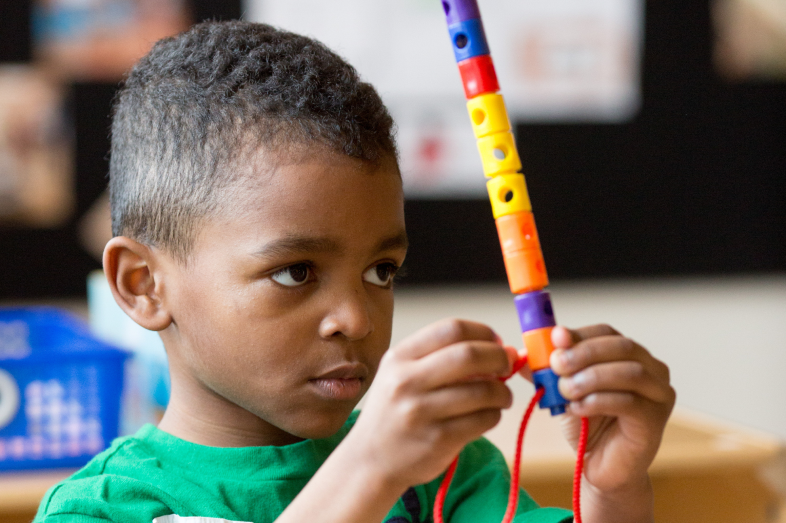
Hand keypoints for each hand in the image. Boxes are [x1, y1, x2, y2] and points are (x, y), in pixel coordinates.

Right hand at [347, 319, 517, 489]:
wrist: (371, 459)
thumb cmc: (395, 410)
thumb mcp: (403, 374)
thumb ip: (445, 357)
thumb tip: (506, 349)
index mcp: (399, 357)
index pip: (451, 329)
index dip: (483, 332)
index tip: (495, 341)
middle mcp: (406, 381)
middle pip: (469, 354)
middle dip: (499, 357)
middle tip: (507, 364)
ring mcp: (421, 412)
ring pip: (483, 390)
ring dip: (503, 392)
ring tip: (501, 396)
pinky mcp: (438, 440)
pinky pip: (483, 420)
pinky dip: (494, 414)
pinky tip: (488, 415)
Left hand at [547, 325, 674, 520]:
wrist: (601, 466)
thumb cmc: (586, 422)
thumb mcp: (563, 389)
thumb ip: (549, 369)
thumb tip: (525, 351)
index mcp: (630, 354)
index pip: (607, 333)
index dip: (580, 334)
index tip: (554, 339)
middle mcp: (652, 369)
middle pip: (622, 347)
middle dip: (584, 353)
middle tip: (557, 364)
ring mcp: (659, 394)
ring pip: (629, 373)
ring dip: (591, 377)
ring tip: (565, 390)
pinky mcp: (655, 420)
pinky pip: (628, 402)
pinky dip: (597, 401)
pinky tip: (577, 408)